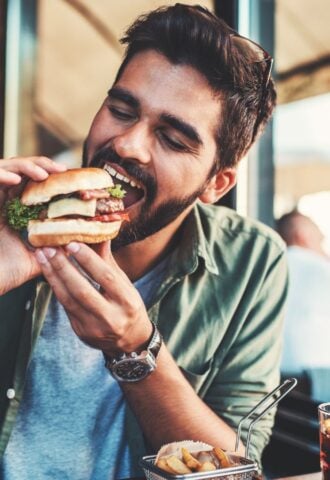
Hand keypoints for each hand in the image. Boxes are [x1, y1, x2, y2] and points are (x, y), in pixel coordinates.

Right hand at [0, 156, 66, 293]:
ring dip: (27, 166)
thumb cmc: (10, 271)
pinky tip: (16, 180)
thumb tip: (88, 241)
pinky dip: (2, 175)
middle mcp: (6, 201)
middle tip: (61, 170)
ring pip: (9, 167)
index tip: (71, 176)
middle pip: (24, 170)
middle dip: (43, 165)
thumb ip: (61, 248)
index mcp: (21, 210)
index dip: (52, 176)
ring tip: (43, 174)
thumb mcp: (43, 257)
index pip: (36, 183)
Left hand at [34, 241, 152, 354]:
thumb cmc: (128, 305)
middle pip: (82, 290)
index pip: (106, 277)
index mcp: (127, 301)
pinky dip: (56, 287)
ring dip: (53, 276)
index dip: (88, 260)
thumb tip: (100, 232)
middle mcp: (111, 317)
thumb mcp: (125, 284)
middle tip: (49, 248)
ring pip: (69, 300)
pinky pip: (65, 306)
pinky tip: (48, 273)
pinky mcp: (81, 332)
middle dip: (63, 267)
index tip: (72, 243)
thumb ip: (108, 261)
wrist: (129, 340)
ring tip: (42, 257)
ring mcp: (94, 328)